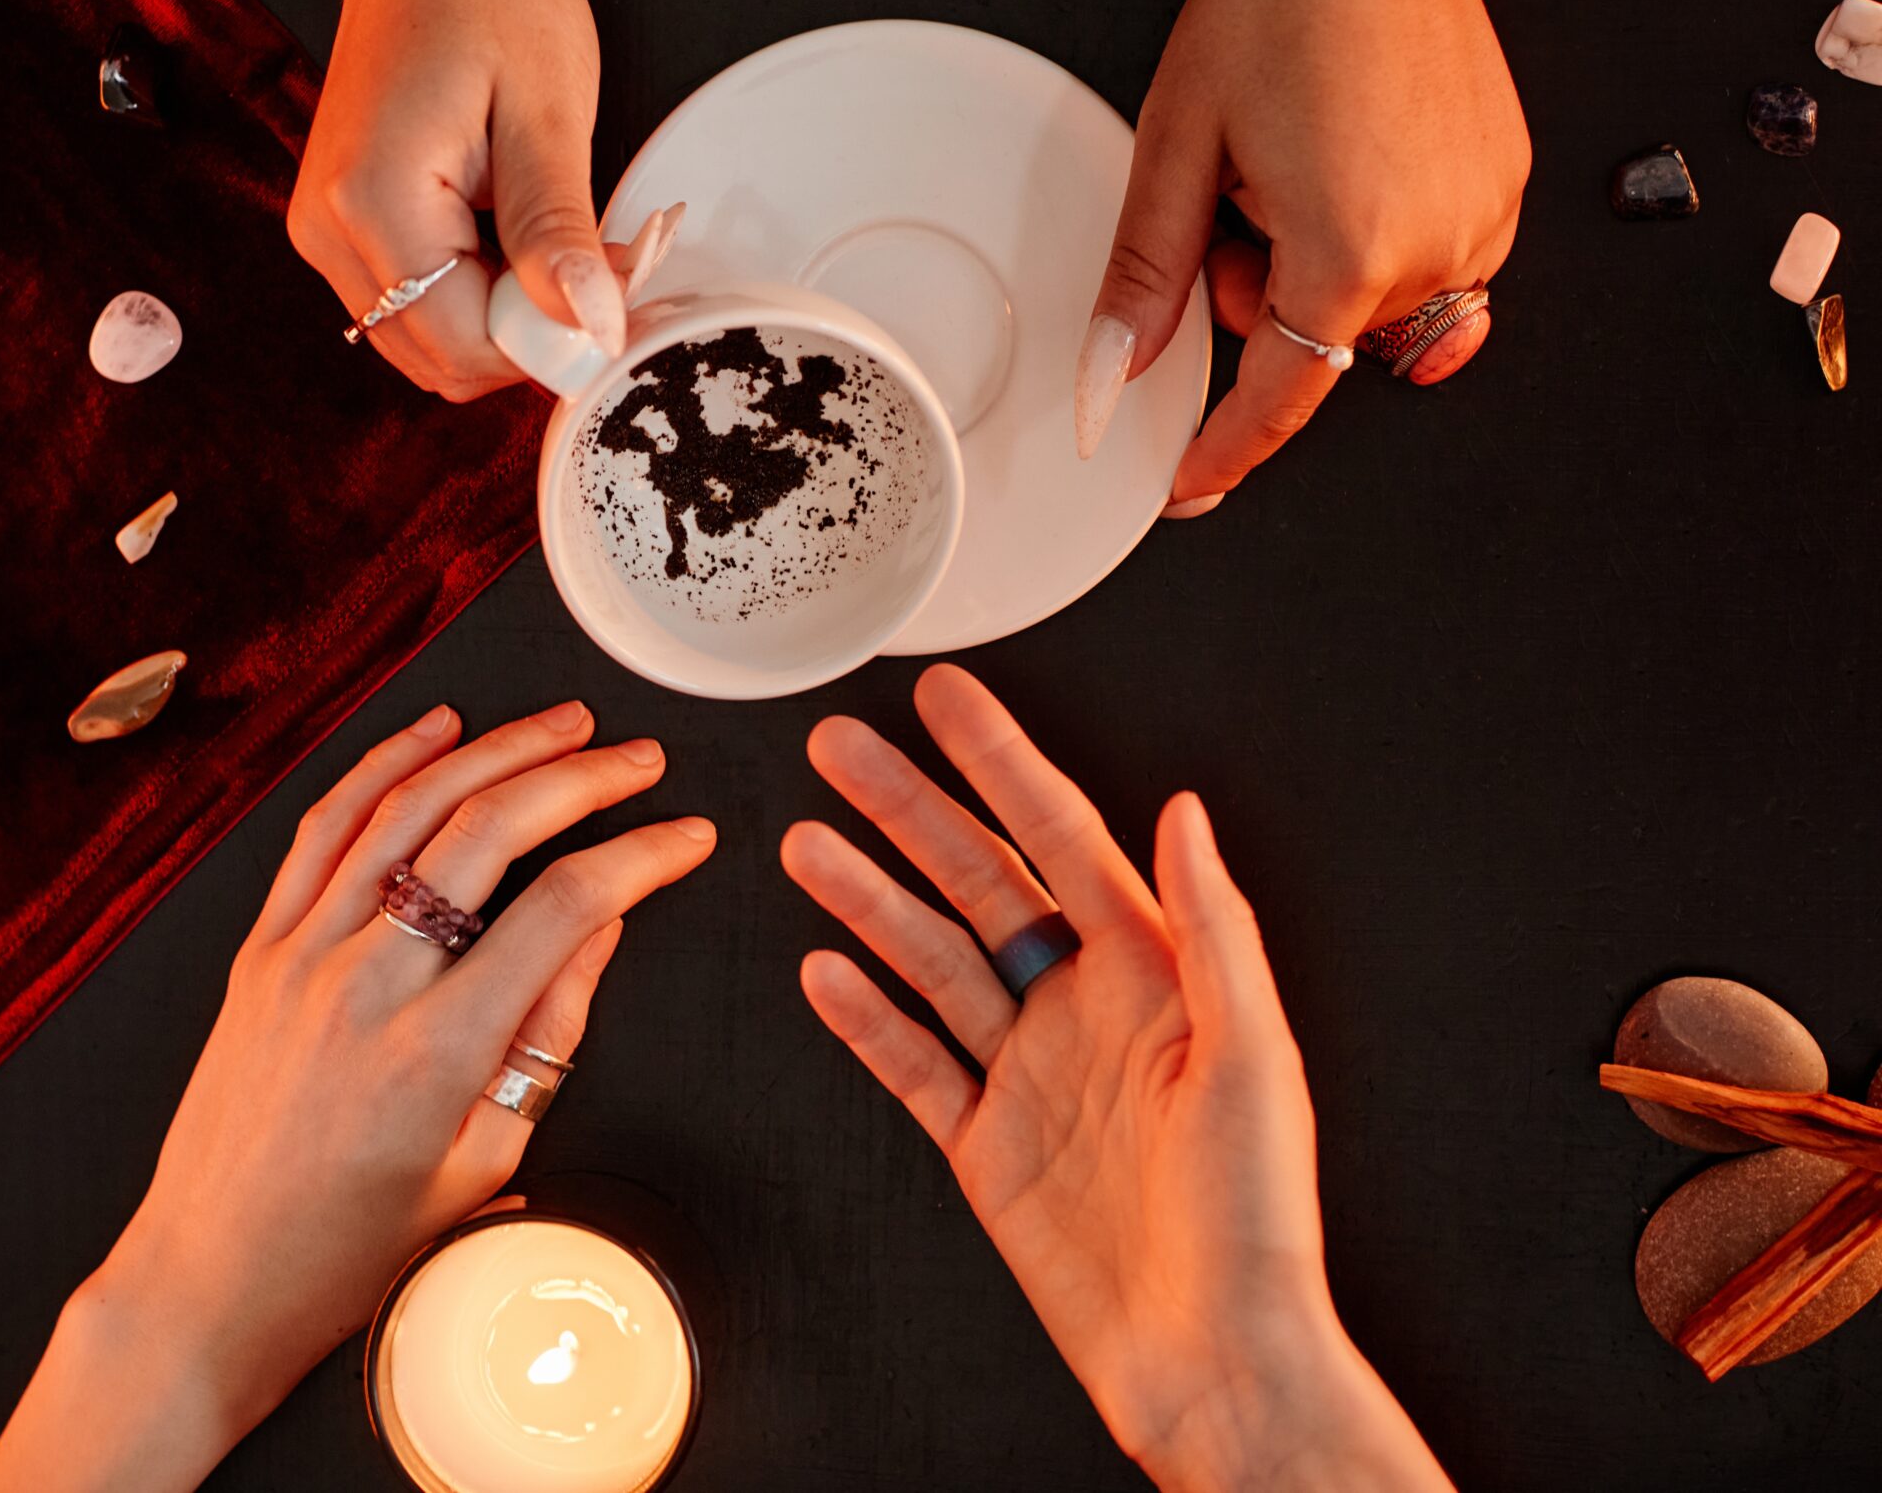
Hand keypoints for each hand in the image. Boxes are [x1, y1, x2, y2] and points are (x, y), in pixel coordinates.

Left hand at [0, 702, 714, 1491]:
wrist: (212, 1278)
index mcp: (436, 1053)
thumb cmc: (346, 1247)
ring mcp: (302, 956)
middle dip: (581, 778)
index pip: (564, 910)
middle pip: (490, 831)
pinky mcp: (260, 949)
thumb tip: (599, 929)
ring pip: (408, 808)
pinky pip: (325, 829)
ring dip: (494, 749)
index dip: (642, 856)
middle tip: (638, 759)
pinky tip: (435, 730)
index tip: (686, 837)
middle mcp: (365, 986)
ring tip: (562, 725)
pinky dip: (384, 764)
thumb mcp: (481, 1160)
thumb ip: (546, 1035)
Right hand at [289, 0, 623, 400]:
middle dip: (526, 336)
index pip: (462, 348)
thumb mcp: (546, 113)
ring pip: (426, 342)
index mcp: (372, 203)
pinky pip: (412, 304)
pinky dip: (474, 294)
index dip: (547, 346)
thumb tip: (589, 327)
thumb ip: (558, 232)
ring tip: (551, 240)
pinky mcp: (339, 228)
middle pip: (438, 360)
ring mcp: (326, 233)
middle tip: (590, 265)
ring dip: (502, 319)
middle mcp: (329, 231)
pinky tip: (511, 237)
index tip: (610, 302)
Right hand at [784, 665, 1448, 1490]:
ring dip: (867, 899)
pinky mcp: (987, 1145)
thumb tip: (1183, 815)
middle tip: (842, 749)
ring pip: (930, 960)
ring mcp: (1028, 1075)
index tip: (949, 702)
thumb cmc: (1255, 1222)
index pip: (1061, 838)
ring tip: (806, 845)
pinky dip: (863, 1016)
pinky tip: (822, 971)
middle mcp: (1084, 1011)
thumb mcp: (1253, 1058)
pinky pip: (912, 1063)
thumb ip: (1211, 929)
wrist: (1212, 1360)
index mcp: (1151, 975)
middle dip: (906, 809)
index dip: (1002, 762)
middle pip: (975, 882)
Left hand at [1078, 0, 1529, 512]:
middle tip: (1238, 194)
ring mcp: (1483, 214)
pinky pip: (1423, 255)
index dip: (1223, 449)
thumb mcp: (1178, 149)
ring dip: (1316, 258)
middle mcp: (1435, 247)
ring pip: (1368, 300)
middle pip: (1315, 337)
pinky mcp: (1504, 182)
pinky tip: (1346, 151)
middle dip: (1257, 291)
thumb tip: (1110, 377)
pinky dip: (1369, 231)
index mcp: (1348, 253)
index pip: (1279, 398)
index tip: (1190, 484)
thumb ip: (1143, 279)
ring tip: (1296, 157)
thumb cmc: (1281, 3)